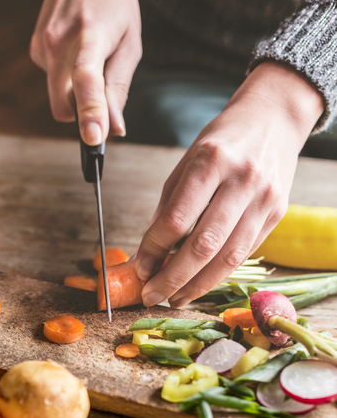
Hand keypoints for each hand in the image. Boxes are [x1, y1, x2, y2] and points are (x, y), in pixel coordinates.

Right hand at [30, 0, 141, 144]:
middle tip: (104, 108)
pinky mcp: (35, 49)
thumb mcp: (129, 43)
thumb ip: (119, 88)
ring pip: (58, 96)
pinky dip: (66, 77)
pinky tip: (76, 51)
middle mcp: (59, 41)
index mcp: (90, 36)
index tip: (93, 138)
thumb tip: (114, 128)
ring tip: (92, 58)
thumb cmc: (113, 5)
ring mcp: (42, 45)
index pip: (87, 80)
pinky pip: (53, 81)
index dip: (90, 112)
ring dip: (75, 92)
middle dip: (82, 114)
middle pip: (63, 105)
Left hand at [135, 62, 324, 307]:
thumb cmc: (222, 142)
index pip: (177, 218)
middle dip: (173, 277)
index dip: (154, 249)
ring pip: (228, 257)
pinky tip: (199, 283)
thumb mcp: (187, 163)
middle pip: (203, 245)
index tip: (139, 269)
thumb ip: (168, 207)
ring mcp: (264, 199)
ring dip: (197, 285)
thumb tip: (148, 253)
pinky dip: (219, 273)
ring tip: (175, 298)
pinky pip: (244, 253)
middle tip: (152, 296)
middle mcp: (242, 180)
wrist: (274, 119)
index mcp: (211, 161)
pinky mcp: (277, 213)